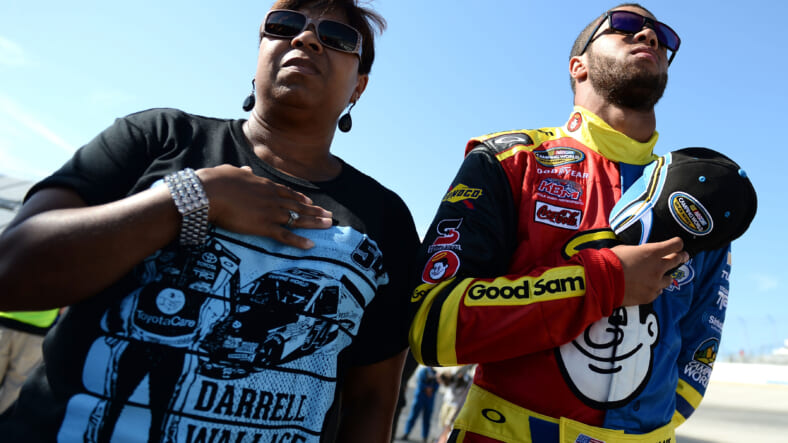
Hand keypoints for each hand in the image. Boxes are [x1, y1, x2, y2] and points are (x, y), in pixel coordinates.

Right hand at [197, 165, 332, 248]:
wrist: (209, 192)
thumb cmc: (215, 181)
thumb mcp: (230, 172)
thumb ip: (240, 172)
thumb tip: (244, 169)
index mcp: (263, 184)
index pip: (286, 192)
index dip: (300, 198)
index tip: (311, 202)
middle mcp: (271, 198)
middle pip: (297, 205)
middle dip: (315, 211)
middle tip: (329, 215)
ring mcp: (270, 212)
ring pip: (297, 218)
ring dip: (314, 223)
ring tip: (329, 225)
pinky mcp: (264, 226)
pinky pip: (285, 236)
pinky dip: (299, 241)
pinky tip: (311, 245)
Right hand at [611, 237, 688, 305]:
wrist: (602, 281)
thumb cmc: (610, 261)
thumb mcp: (626, 249)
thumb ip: (640, 252)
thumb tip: (644, 254)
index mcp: (652, 252)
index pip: (676, 244)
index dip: (677, 243)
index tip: (677, 244)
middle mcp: (658, 268)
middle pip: (677, 260)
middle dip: (680, 257)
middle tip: (682, 257)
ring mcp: (655, 284)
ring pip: (669, 279)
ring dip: (665, 276)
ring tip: (657, 276)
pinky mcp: (650, 296)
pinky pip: (657, 291)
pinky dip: (654, 288)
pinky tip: (646, 287)